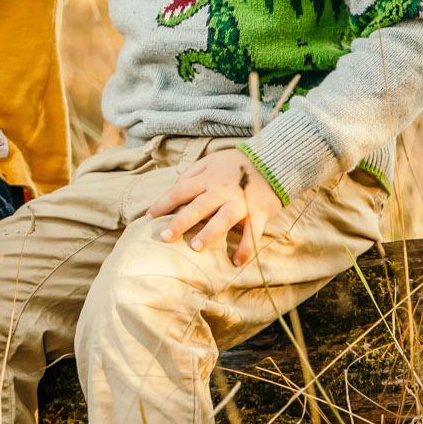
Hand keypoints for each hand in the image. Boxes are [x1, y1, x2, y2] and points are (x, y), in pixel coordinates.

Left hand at [147, 148, 286, 266]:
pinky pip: (252, 233)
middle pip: (198, 207)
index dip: (163, 203)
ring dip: (209, 234)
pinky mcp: (259, 214)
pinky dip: (246, 248)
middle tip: (164, 236)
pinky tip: (236, 263)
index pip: (180, 190)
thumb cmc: (237, 164)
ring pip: (223, 219)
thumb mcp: (212, 160)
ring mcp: (241, 203)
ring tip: (195, 248)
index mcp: (209, 178)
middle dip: (181, 222)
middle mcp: (223, 190)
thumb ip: (192, 173)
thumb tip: (175, 187)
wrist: (274, 161)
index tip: (148, 218)